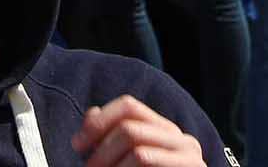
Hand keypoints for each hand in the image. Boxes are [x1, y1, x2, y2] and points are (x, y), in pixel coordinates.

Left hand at [73, 97, 205, 165]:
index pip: (129, 106)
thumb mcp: (129, 160)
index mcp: (166, 129)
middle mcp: (181, 138)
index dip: (99, 122)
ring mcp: (190, 158)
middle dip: (101, 151)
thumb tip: (92, 114)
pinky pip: (147, 163)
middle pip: (130, 128)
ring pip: (139, 151)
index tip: (77, 145)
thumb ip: (112, 137)